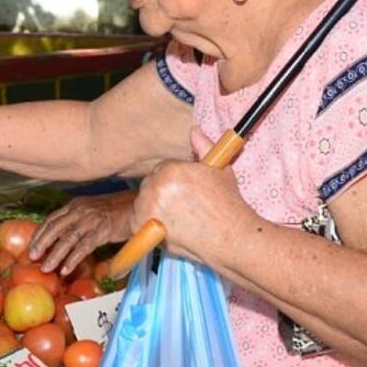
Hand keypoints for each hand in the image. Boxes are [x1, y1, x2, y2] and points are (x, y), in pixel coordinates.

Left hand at [29, 190, 136, 275]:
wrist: (139, 207)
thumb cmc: (117, 211)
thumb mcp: (92, 210)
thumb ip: (78, 219)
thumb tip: (64, 235)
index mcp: (76, 205)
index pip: (52, 219)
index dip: (40, 232)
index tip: (32, 244)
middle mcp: (80, 211)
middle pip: (55, 228)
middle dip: (41, 243)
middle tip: (32, 256)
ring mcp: (91, 221)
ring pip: (67, 239)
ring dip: (54, 255)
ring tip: (46, 268)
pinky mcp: (102, 231)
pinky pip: (84, 247)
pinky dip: (73, 259)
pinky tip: (66, 269)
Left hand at [131, 127, 259, 266]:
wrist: (231, 236)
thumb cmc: (227, 204)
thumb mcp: (219, 169)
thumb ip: (203, 146)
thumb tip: (194, 130)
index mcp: (170, 169)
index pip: (162, 169)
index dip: (175, 182)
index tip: (186, 193)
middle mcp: (156, 186)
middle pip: (150, 184)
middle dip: (162, 193)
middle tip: (184, 207)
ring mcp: (147, 206)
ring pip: (142, 202)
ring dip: (153, 209)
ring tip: (179, 219)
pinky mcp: (142, 226)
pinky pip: (134, 221)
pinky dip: (145, 226)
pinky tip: (166, 228)